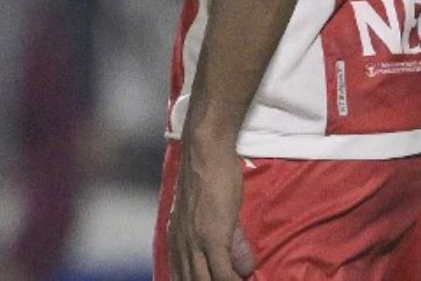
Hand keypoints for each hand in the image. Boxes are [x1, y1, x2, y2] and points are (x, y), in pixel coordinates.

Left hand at [169, 138, 255, 280]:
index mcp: (176, 242)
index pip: (179, 278)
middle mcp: (181, 247)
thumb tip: (244, 268)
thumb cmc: (208, 175)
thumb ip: (226, 242)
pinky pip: (223, 275)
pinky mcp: (212, 239)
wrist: (205, 152)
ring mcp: (195, 245)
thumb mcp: (209, 214)